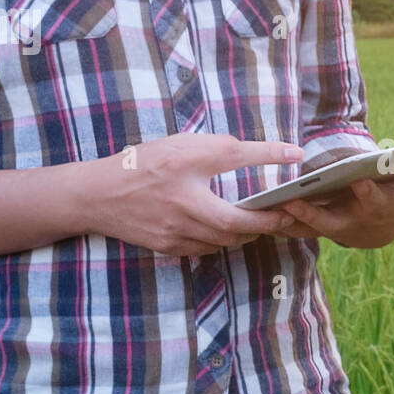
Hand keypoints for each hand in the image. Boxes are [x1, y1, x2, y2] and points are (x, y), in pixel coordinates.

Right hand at [85, 133, 301, 255]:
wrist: (98, 196)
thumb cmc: (142, 164)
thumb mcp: (179, 145)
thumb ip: (217, 148)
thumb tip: (253, 152)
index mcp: (182, 166)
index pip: (233, 155)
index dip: (266, 154)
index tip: (295, 154)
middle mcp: (180, 202)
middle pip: (235, 221)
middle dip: (266, 221)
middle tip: (287, 213)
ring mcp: (174, 230)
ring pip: (224, 240)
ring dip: (247, 233)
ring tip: (264, 222)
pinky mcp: (170, 246)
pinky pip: (207, 248)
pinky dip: (224, 240)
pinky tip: (232, 232)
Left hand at [275, 152, 393, 248]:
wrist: (379, 228)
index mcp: (379, 210)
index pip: (375, 202)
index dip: (368, 193)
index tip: (361, 181)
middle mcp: (353, 225)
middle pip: (331, 222)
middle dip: (313, 214)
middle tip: (295, 200)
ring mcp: (331, 228)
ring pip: (306, 227)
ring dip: (287, 220)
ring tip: (267, 204)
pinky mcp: (313, 227)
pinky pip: (293, 226)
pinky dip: (277, 220)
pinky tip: (258, 208)